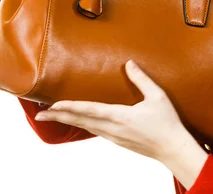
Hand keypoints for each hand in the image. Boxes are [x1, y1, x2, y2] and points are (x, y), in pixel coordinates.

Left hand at [33, 60, 191, 161]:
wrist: (173, 149)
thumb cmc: (167, 123)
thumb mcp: (157, 96)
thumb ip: (142, 79)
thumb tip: (129, 63)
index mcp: (120, 116)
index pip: (89, 110)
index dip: (70, 107)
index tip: (53, 105)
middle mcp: (112, 128)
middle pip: (80, 121)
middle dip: (58, 116)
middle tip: (40, 113)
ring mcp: (114, 136)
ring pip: (85, 127)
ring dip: (68, 120)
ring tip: (54, 114)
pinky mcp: (117, 140)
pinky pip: (94, 131)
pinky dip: (82, 124)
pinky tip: (78, 121)